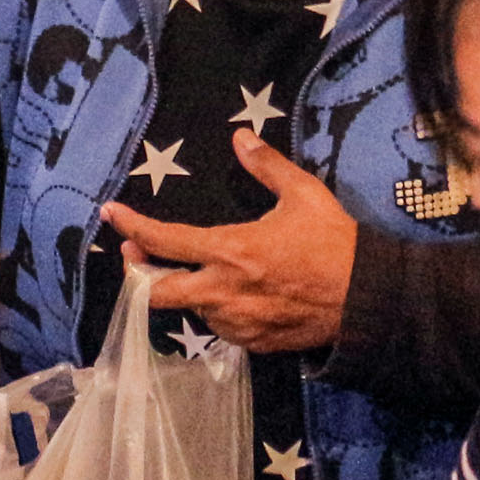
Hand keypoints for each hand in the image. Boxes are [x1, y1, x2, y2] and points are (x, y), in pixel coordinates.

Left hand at [102, 133, 359, 349]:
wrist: (368, 298)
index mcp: (228, 251)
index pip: (163, 241)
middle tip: (136, 255)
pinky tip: (235, 296)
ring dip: (189, 291)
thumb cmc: (334, 242)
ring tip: (202, 272)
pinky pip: (221, 327)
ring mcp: (235, 322)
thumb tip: (241, 137)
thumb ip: (267, 166)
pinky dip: (219, 310)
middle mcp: (222, 292)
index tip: (111, 214)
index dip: (131, 226)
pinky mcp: (252, 343)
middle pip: (157, 293)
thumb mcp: (303, 194)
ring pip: (192, 309)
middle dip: (138, 274)